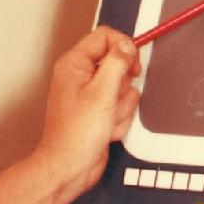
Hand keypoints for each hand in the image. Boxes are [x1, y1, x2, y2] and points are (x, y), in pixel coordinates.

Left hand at [34, 28, 139, 201]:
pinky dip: (120, 119)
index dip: (124, 47)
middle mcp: (81, 76)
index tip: (132, 64)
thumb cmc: (75, 135)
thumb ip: (117, 63)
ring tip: (106, 119)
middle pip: (119, 64)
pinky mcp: (100, 111)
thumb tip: (127, 46)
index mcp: (75, 64)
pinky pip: (122, 106)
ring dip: (122, 107)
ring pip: (124, 88)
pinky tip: (106, 129)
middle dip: (123, 86)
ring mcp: (91, 95)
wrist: (70, 166)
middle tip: (111, 99)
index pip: (105, 37)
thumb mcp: (102, 93)